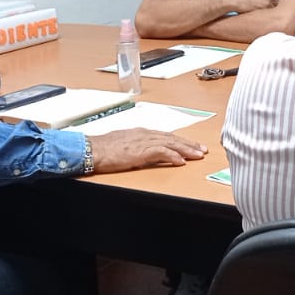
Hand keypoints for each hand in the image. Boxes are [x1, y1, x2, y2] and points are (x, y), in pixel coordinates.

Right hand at [89, 129, 206, 173]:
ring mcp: (144, 142)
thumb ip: (137, 145)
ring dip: (186, 149)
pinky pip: (161, 152)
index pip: (166, 136)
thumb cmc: (103, 148)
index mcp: (142, 133)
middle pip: (173, 138)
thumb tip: (145, 152)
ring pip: (171, 143)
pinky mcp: (140, 151)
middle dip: (189, 144)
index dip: (181, 141)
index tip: (192, 145)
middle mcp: (145, 134)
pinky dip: (173, 156)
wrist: (91, 149)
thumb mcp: (124, 143)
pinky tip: (181, 161)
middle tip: (202, 149)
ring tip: (198, 155)